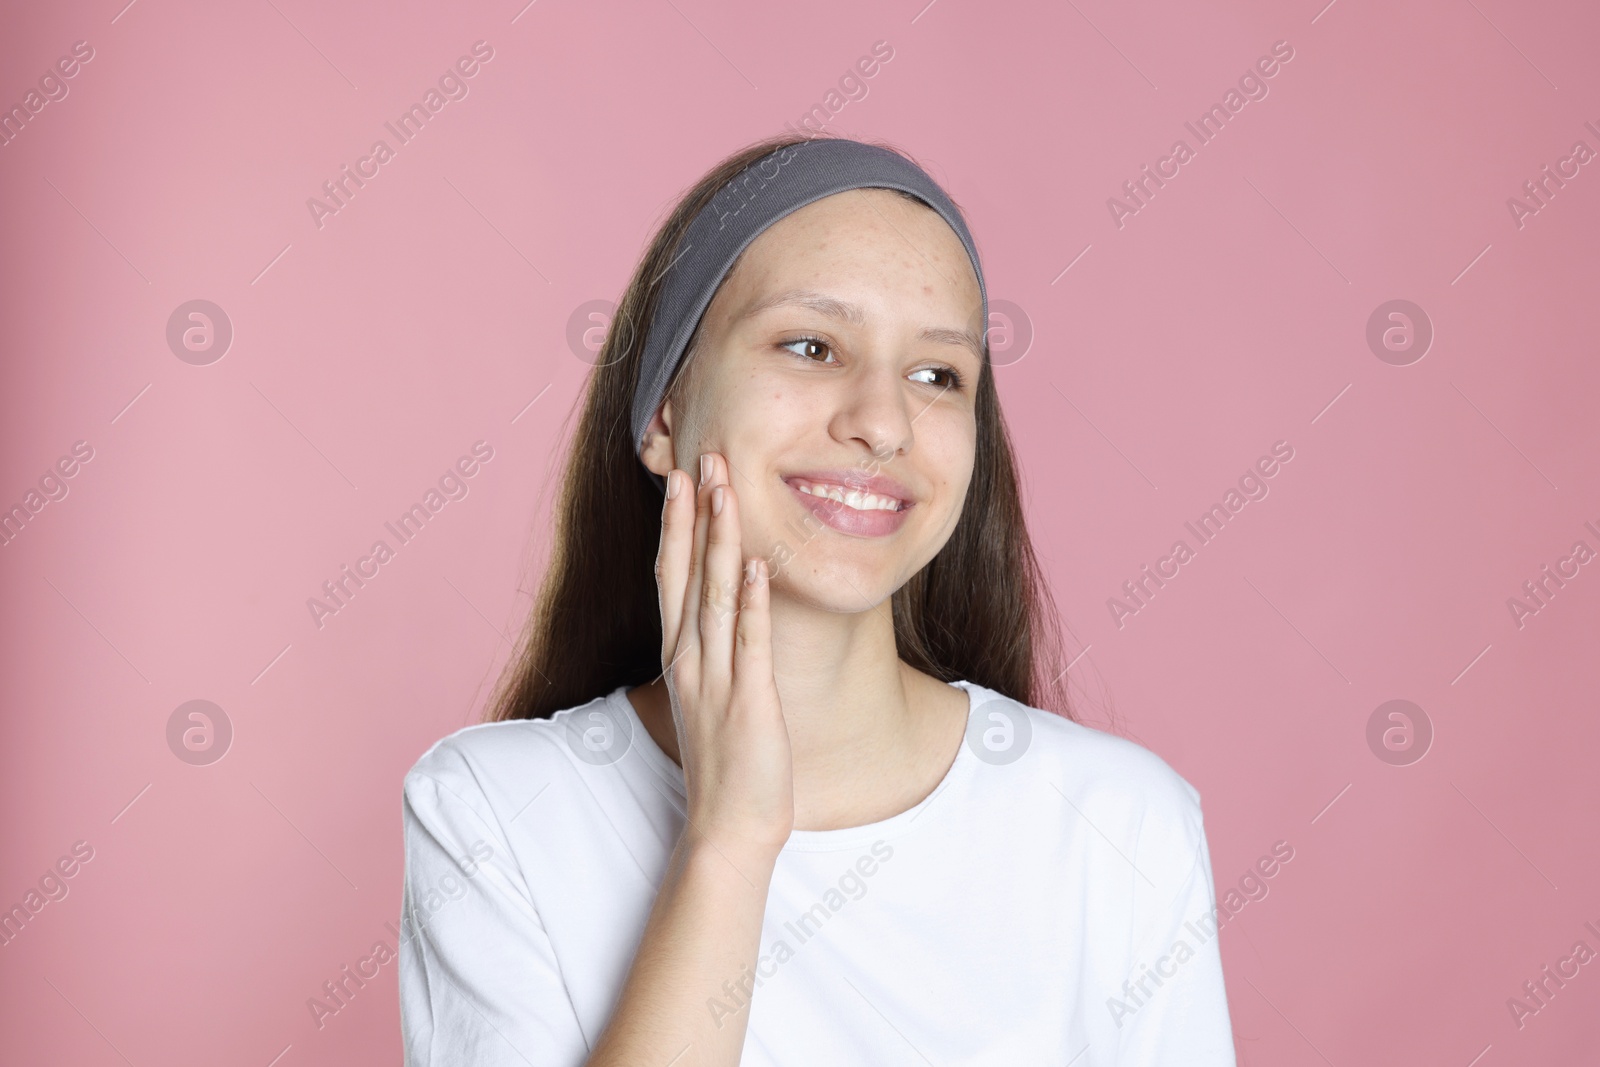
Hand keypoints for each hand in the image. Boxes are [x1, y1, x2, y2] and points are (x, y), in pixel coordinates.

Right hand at [655, 453, 793, 864]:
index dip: (676, 524)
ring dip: (720, 540)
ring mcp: (717, 680)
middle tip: (700, 457)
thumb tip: (726, 612)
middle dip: (692, 513)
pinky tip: (760, 565)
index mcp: (681, 656)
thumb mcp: (711, 696)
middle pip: (686, 572)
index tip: (682, 476)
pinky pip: (751, 644)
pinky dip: (754, 603)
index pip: (672, 575)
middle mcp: (691, 660)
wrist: (728, 828)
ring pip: (715, 596)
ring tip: (725, 489)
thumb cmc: (726, 765)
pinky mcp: (749, 702)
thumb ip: (712, 652)